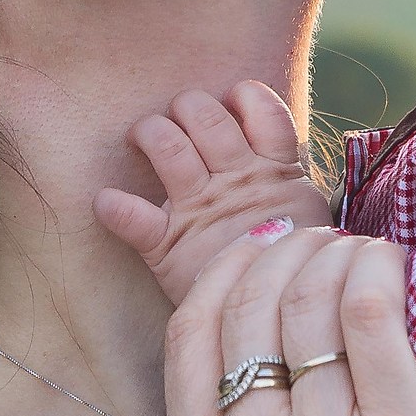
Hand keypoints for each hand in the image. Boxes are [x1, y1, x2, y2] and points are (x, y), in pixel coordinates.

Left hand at [96, 82, 336, 301]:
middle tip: (180, 118)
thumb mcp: (309, 216)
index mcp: (274, 171)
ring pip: (169, 147)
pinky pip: (135, 220)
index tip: (234, 97)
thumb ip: (292, 180)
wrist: (281, 320)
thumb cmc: (292, 264)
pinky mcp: (169, 247)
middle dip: (187, 106)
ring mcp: (201, 211)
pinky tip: (106, 202)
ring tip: (146, 137)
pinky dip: (116, 208)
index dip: (244, 95)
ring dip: (151, 132)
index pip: (263, 109)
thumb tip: (280, 149)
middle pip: (205, 116)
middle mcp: (235, 182)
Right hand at [164, 229, 415, 415]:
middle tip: (324, 242)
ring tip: (362, 253)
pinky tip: (393, 264)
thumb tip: (256, 334)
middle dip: (288, 250)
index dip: (227, 270)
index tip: (263, 248)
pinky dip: (380, 269)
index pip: (190, 332)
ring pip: (315, 300)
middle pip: (253, 304)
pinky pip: (374, 317)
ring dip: (340, 253)